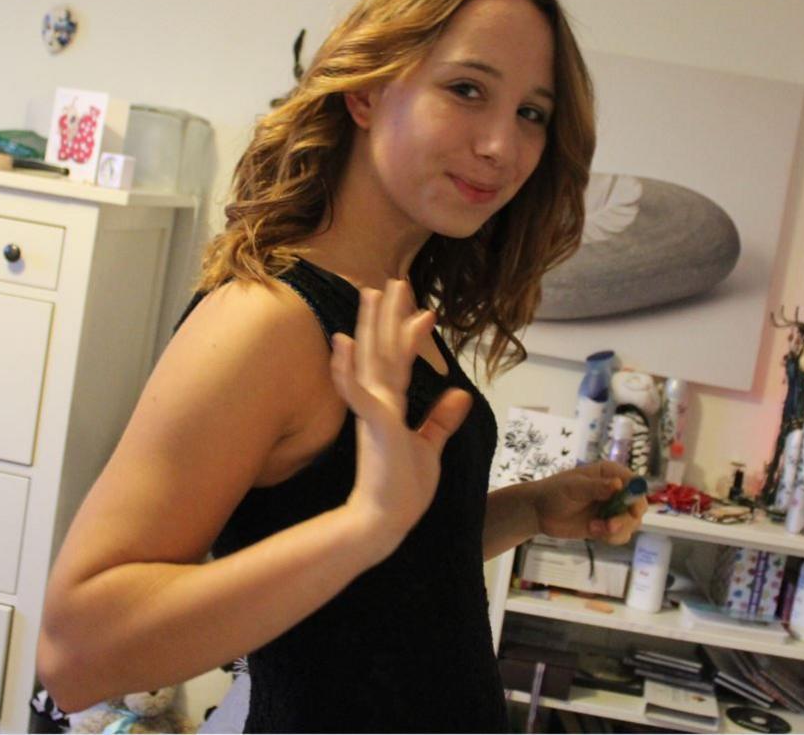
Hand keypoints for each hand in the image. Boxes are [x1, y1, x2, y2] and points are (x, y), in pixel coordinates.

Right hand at [330, 280, 471, 550]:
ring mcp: (374, 413)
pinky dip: (347, 368)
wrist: (385, 522)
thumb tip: (460, 394)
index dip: (411, 336)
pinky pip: (358, 392)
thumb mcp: (430, 449)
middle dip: (389, 316)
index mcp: (391, 407)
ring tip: (371, 294)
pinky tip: (342, 342)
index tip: (426, 311)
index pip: (402, 363)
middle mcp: (379, 404)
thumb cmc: (401, 490)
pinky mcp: (374, 426)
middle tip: (396, 280)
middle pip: (384, 351)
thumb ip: (441, 421)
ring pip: (372, 361)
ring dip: (370, 327)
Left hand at [530, 461, 646, 544]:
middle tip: (609, 525)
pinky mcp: (607, 526)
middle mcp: (616, 491)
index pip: (635, 483)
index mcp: (610, 474)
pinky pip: (621, 535)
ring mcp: (612, 510)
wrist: (539, 512)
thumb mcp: (574, 487)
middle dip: (626, 519)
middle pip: (637, 506)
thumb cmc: (555, 491)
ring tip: (594, 528)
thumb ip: (596, 487)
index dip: (637, 496)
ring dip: (616, 530)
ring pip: (631, 523)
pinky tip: (592, 531)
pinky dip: (611, 537)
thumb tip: (618, 484)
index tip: (632, 510)